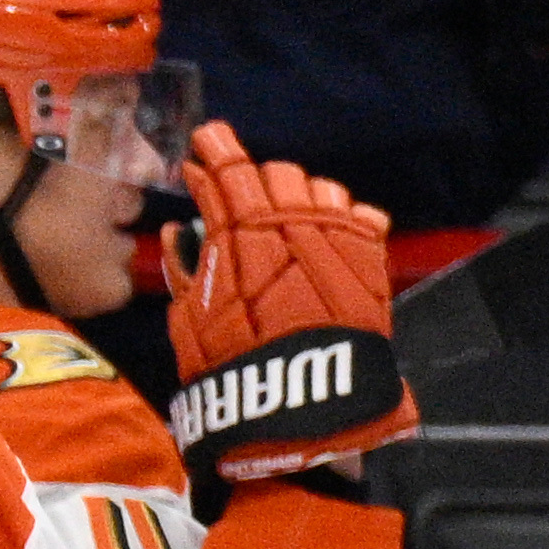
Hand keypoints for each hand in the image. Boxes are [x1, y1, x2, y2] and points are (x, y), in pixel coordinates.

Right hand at [166, 122, 414, 478]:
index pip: (226, 174)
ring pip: (318, 186)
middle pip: (273, 173)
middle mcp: (290, 223)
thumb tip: (178, 230)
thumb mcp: (189, 323)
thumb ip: (185, 269)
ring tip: (285, 220)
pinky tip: (325, 234)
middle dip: (252, 179)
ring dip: (297, 195)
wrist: (305, 405)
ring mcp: (336, 235)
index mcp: (238, 235)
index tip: (203, 143)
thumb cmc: (234, 369)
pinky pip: (358, 211)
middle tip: (240, 199)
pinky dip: (339, 216)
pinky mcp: (370, 254)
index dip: (213, 153)